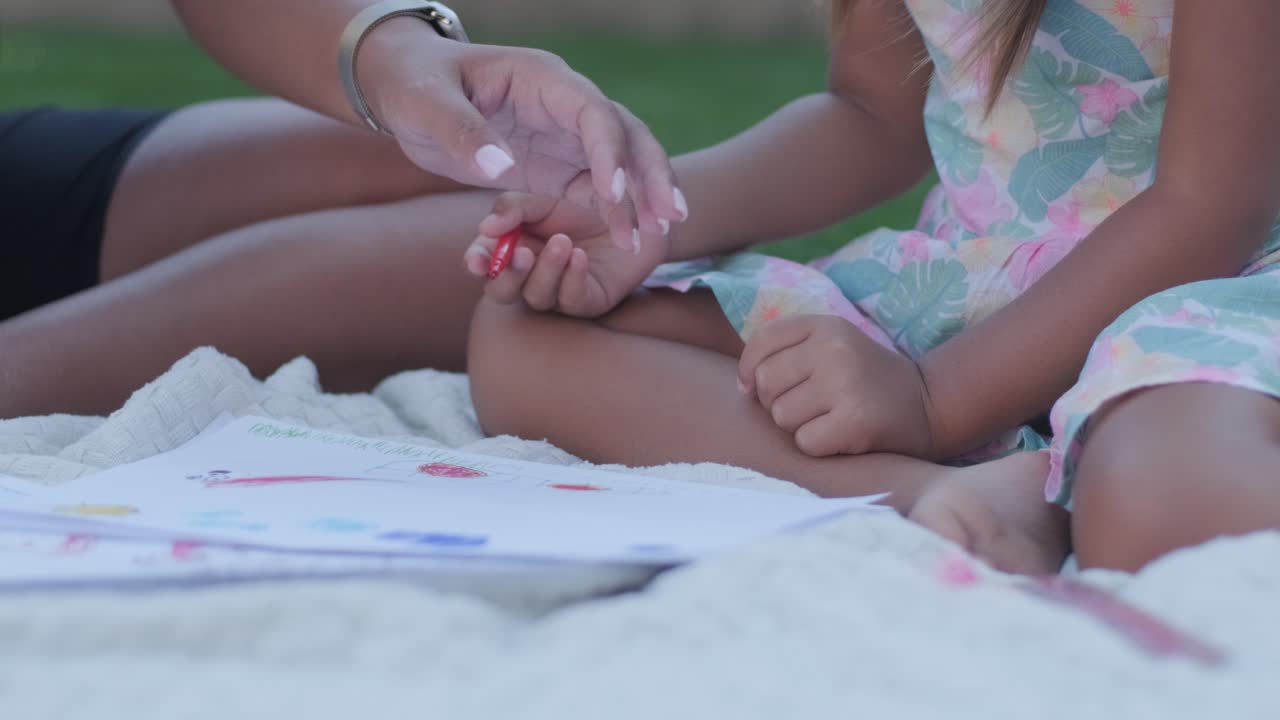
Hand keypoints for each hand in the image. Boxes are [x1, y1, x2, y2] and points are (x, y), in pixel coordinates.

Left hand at [357, 19, 687, 249]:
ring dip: (644, 196)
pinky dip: (619, 211)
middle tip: (671, 216)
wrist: (406, 89)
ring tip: (664, 233)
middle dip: (651, 174)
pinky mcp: (557, 166)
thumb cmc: (414, 85)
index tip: (614, 192)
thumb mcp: (425, 103)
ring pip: (622, 164)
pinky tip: (633, 237)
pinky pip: (598, 188)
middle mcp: (566, 106)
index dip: (609, 151)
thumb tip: (498, 168)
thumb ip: (461, 132)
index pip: (593, 112)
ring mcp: (566, 136)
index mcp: (543, 80)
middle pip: (625, 135)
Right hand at [464, 193, 669, 317]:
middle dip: (507, 276)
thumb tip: (486, 227)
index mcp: (511, 246)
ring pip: (537, 297)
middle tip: (522, 254)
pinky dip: (572, 279)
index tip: (477, 260)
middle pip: (501, 292)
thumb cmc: (583, 198)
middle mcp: (529, 274)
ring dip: (546, 271)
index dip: (476, 263)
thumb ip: (512, 208)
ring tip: (563, 243)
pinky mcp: (589, 301)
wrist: (637, 206)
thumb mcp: (543, 196)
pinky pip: (573, 300)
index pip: (484, 262)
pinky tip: (579, 257)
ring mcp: (558, 291)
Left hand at [737, 314, 937, 458]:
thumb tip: (743, 387)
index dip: (750, 371)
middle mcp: (834, 348)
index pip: (761, 343)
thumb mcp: (831, 348)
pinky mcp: (855, 421)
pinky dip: (818, 446)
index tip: (758, 387)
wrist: (929, 404)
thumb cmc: (865, 380)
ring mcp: (845, 383)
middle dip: (778, 401)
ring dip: (799, 426)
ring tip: (830, 418)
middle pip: (766, 383)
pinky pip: (804, 442)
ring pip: (782, 416)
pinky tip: (842, 435)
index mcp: (825, 325)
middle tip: (812, 405)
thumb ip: (785, 354)